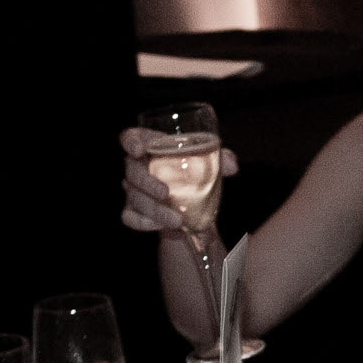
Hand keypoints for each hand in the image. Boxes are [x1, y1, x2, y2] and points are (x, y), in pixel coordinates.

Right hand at [118, 128, 235, 235]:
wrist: (191, 201)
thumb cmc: (194, 171)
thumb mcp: (208, 162)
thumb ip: (220, 158)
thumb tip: (231, 165)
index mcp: (150, 146)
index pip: (131, 137)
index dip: (131, 142)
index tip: (140, 150)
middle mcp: (137, 166)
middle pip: (132, 171)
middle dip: (147, 183)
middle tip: (165, 193)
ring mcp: (133, 189)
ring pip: (135, 197)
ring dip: (155, 209)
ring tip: (177, 219)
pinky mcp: (133, 209)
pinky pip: (131, 217)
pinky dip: (146, 222)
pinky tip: (163, 225)